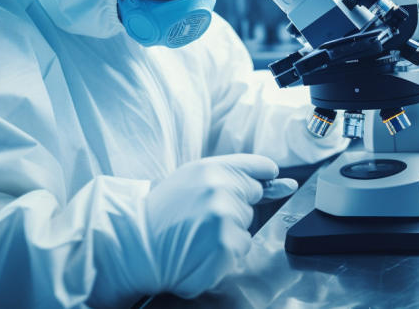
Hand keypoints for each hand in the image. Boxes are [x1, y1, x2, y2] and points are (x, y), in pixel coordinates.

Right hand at [144, 154, 291, 297]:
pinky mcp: (226, 246)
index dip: (264, 175)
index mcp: (211, 169)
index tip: (269, 179)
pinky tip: (202, 249)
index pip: (256, 167)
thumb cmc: (165, 211)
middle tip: (203, 215)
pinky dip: (226, 252)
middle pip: (252, 198)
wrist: (137, 244)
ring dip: (230, 231)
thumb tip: (281, 180)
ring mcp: (224, 219)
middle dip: (236, 206)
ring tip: (198, 233)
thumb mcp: (192, 179)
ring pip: (247, 225)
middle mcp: (221, 190)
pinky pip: (242, 248)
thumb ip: (234, 174)